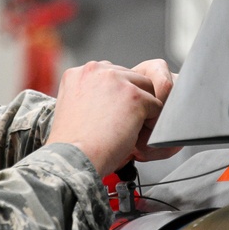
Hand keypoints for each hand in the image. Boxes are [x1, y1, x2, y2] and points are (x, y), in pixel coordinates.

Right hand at [46, 60, 178, 175]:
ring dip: (143, 109)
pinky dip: (151, 123)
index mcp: (78, 73)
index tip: (109, 114)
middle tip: (122, 124)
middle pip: (130, 78)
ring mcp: (117, 81)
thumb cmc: (72, 143)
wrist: (73, 158)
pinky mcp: (134, 96)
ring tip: (130, 130)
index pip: (110, 75)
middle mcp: (96, 70)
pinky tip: (137, 135)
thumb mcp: (72, 107)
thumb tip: (111, 97)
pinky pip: (156, 105)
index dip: (115, 96)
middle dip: (131, 100)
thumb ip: (89, 94)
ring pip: (146, 89)